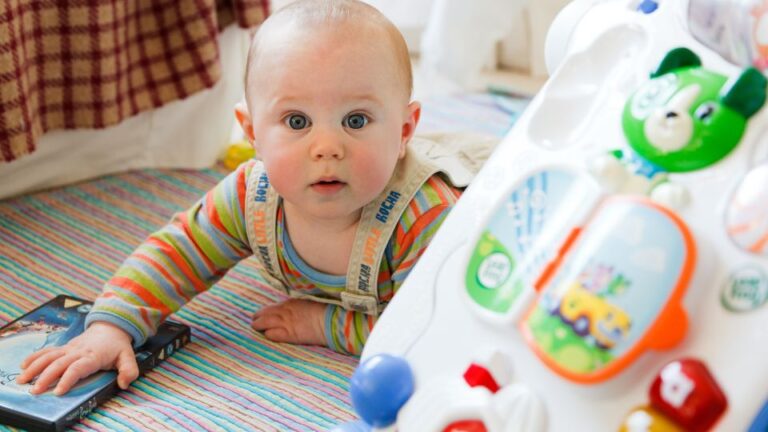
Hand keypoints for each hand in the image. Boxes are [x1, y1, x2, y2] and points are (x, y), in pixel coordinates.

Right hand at [17, 321, 137, 395]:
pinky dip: (34, 357)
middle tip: (35, 391)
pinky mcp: (63, 347)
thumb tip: (124, 384)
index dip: (68, 379)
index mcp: (93, 356)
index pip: (78, 368)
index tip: (59, 391)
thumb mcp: (128, 356)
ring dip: (35, 367)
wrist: (111, 326)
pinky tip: (23, 366)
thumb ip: (129, 370)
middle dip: (46, 377)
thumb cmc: (118, 345)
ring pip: (49, 356)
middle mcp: (78, 352)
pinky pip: (47, 351)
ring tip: (23, 380)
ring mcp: (69, 349)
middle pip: (59, 363)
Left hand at [252, 299, 327, 345]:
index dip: (265, 311)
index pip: (272, 307)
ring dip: (258, 326)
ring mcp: (285, 322)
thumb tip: (297, 309)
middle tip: (254, 321)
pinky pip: (272, 334)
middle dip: (258, 317)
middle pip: (264, 313)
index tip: (262, 314)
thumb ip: (299, 306)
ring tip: (255, 328)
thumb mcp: (310, 303)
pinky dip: (268, 334)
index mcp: (290, 303)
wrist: (331, 320)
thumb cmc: (325, 311)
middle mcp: (285, 311)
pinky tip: (267, 335)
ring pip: (264, 323)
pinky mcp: (289, 334)